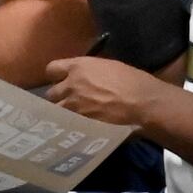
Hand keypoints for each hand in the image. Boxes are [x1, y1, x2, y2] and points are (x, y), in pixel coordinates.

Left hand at [43, 55, 163, 128]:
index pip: (51, 69)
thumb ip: (90, 71)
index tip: (62, 79)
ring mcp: (73, 106)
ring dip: (63, 112)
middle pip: (50, 93)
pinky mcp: (78, 123)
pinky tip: (79, 125)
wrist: (141, 103)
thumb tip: (84, 76)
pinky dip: (71, 124)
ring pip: (56, 111)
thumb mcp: (108, 67)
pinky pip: (66, 123)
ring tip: (73, 115)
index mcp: (78, 67)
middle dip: (59, 96)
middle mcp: (70, 85)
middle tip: (69, 99)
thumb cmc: (131, 80)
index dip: (56, 76)